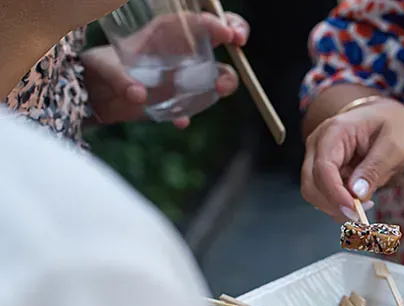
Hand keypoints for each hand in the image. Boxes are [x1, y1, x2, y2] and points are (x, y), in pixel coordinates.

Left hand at [83, 12, 248, 127]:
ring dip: (224, 81)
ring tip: (220, 89)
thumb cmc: (99, 69)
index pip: (196, 20)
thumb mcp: (103, 68)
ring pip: (216, 74)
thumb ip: (120, 78)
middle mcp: (180, 52)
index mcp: (164, 33)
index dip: (217, 21)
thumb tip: (138, 94)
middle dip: (234, 37)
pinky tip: (180, 121)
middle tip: (239, 46)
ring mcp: (184, 77)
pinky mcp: (179, 100)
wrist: (96, 95)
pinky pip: (194, 106)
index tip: (228, 33)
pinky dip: (188, 114)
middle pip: (217, 39)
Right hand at [301, 96, 403, 220]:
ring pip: (314, 193)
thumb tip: (357, 193)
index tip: (354, 210)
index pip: (323, 167)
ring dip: (336, 206)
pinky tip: (359, 200)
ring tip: (365, 203)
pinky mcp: (324, 171)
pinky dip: (339, 204)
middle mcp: (319, 144)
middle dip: (334, 204)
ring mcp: (318, 157)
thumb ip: (375, 168)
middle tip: (362, 212)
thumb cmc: (392, 125)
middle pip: (311, 184)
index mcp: (335, 131)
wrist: (388, 118)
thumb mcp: (393, 145)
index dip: (335, 193)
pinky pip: (323, 194)